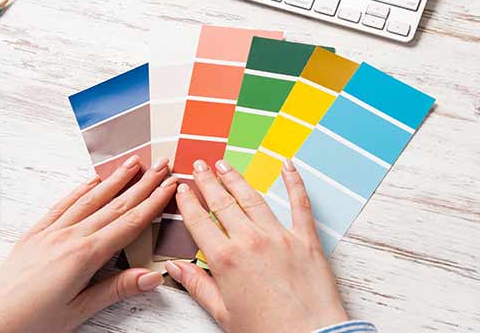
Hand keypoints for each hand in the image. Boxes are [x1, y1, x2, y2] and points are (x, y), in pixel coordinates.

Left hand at [0, 155, 177, 332]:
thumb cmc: (32, 323)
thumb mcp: (79, 310)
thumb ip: (117, 289)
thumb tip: (153, 276)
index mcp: (85, 256)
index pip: (130, 222)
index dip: (153, 202)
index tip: (170, 185)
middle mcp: (69, 237)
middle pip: (115, 204)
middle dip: (142, 183)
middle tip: (162, 164)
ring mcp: (51, 232)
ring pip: (90, 198)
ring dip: (115, 179)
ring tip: (133, 162)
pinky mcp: (34, 234)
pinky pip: (62, 205)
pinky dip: (80, 190)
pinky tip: (92, 180)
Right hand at [165, 159, 348, 332]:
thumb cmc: (266, 331)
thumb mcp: (223, 313)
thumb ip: (197, 286)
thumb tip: (174, 268)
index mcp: (225, 260)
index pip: (200, 222)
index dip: (188, 202)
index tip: (182, 188)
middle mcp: (250, 241)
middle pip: (223, 203)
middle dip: (208, 182)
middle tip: (199, 164)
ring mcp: (279, 236)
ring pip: (252, 199)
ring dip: (236, 179)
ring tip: (225, 165)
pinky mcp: (305, 238)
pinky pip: (299, 203)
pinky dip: (293, 182)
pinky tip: (286, 165)